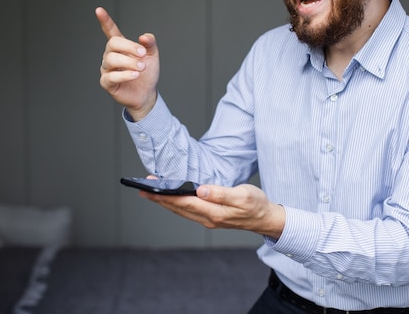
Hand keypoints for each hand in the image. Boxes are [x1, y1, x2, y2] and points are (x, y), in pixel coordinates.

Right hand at [96, 7, 159, 120]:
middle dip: (129, 47)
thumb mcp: (152, 55)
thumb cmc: (147, 73)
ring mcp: (107, 69)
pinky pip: (111, 77)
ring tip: (141, 68)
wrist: (147, 93)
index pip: (111, 32)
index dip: (105, 21)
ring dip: (129, 62)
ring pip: (111, 60)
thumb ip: (150, 43)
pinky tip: (135, 75)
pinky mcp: (107, 83)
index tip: (99, 10)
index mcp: (121, 47)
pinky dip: (124, 75)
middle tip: (142, 54)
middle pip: (113, 44)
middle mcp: (111, 56)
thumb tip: (143, 36)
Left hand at [140, 183, 285, 238]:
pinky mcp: (210, 217)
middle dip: (160, 199)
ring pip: (181, 211)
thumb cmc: (256, 204)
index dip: (167, 195)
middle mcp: (208, 218)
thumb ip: (222, 193)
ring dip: (165, 202)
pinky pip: (187, 211)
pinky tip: (170, 199)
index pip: (185, 202)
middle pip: (179, 208)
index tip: (152, 189)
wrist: (265, 219)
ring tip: (151, 192)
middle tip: (142, 189)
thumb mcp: (243, 195)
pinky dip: (176, 204)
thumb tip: (202, 190)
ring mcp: (208, 220)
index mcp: (214, 212)